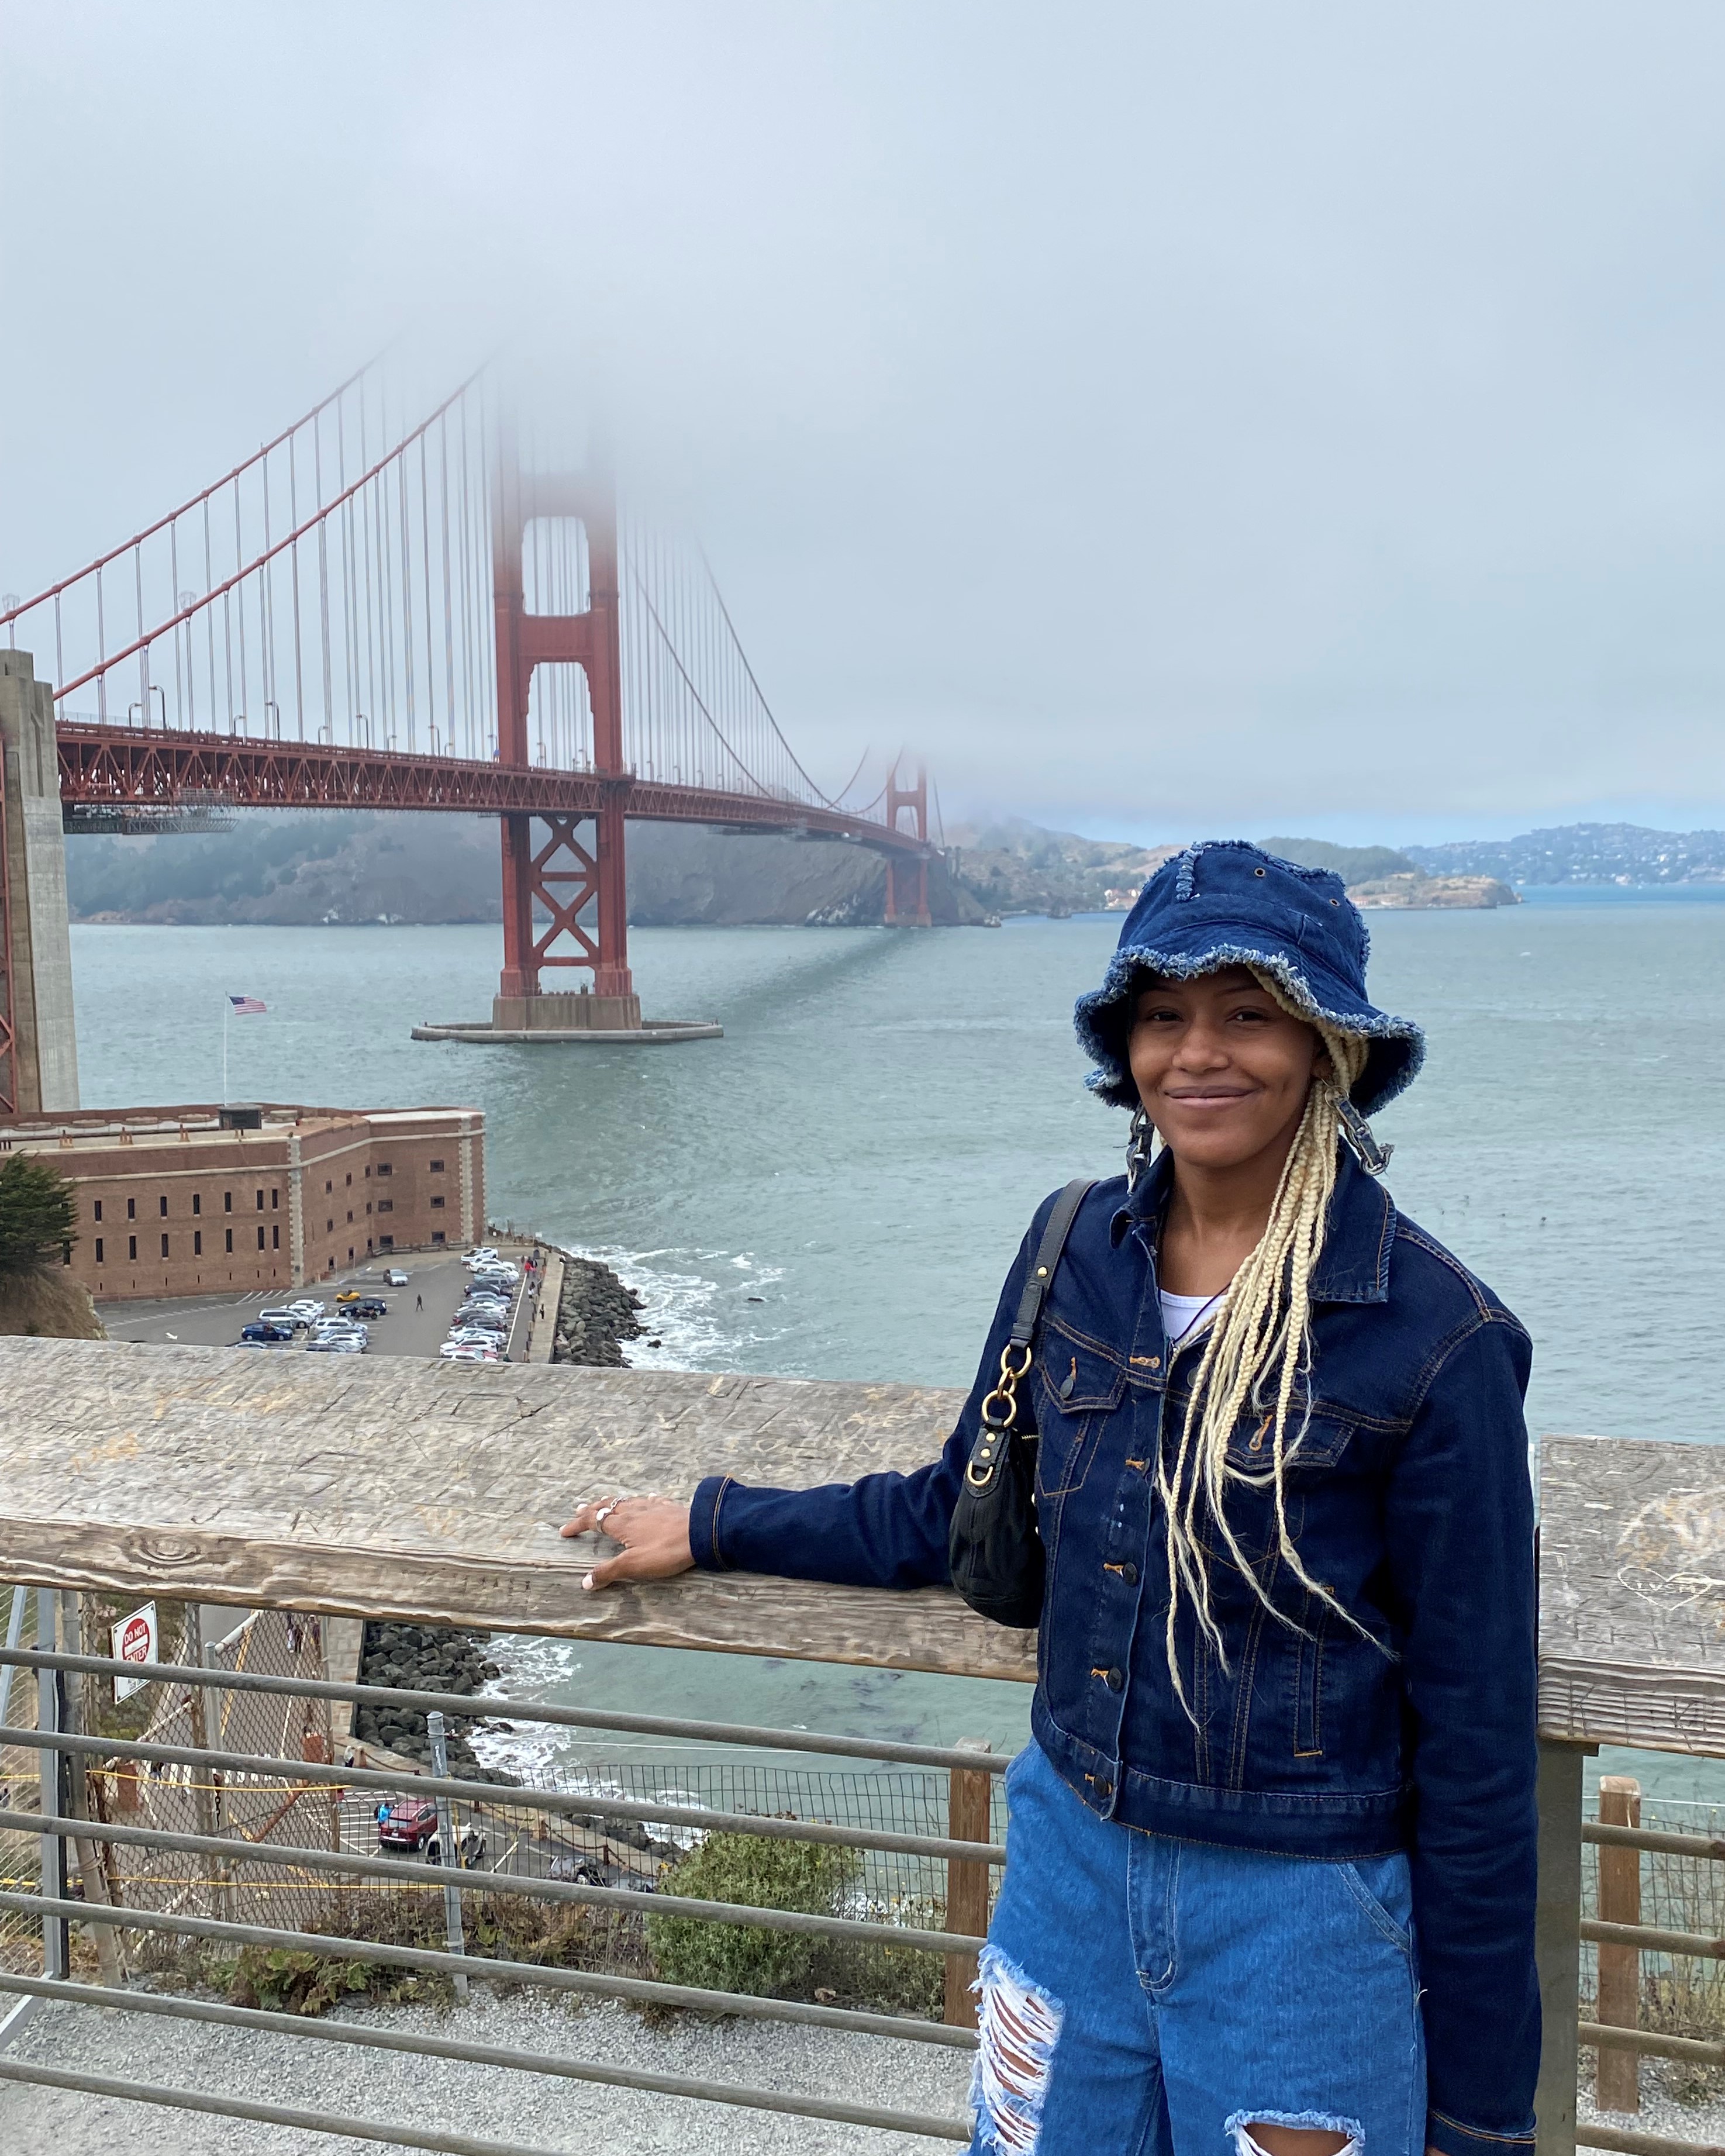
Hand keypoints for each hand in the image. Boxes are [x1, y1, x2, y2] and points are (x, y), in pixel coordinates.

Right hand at [561, 1495, 694, 1591]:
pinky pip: (650, 1500)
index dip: (577, 1525)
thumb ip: (608, 1572)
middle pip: (607, 1506)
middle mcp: (634, 1511)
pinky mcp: (669, 1507)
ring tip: (606, 1503)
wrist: (701, 1534)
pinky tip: (646, 1500)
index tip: (564, 1530)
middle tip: (579, 1509)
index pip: (593, 1521)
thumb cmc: (665, 1551)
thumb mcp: (634, 1566)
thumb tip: (584, 1581)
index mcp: (622, 1524)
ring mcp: (652, 1506)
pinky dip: (641, 1501)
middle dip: (591, 1509)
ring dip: (612, 1503)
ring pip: (626, 1501)